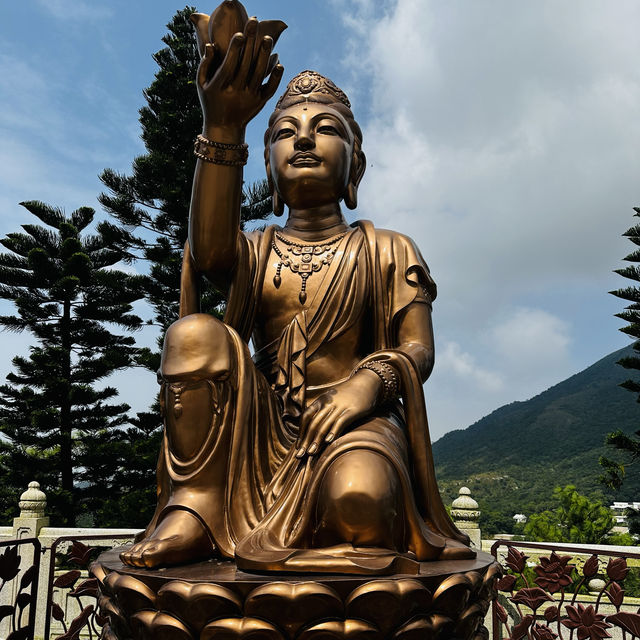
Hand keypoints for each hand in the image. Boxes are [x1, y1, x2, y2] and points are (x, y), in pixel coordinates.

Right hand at [197, 17, 283, 131]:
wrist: (224, 128)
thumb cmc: (211, 101)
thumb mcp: (202, 85)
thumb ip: (205, 65)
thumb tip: (210, 45)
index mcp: (220, 86)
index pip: (229, 65)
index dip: (235, 49)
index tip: (240, 33)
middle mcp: (235, 92)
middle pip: (245, 64)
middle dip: (250, 42)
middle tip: (254, 23)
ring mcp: (249, 98)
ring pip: (259, 74)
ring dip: (264, 55)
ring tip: (267, 37)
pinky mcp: (259, 103)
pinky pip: (270, 88)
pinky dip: (275, 76)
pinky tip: (278, 61)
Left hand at [296, 370, 382, 457]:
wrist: (367, 382)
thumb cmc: (348, 394)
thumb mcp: (332, 399)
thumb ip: (323, 410)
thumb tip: (313, 427)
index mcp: (321, 400)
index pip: (306, 417)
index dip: (301, 432)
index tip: (298, 446)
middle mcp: (328, 403)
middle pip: (313, 423)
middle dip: (306, 440)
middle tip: (300, 455)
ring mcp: (340, 407)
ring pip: (324, 424)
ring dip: (316, 440)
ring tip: (311, 453)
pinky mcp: (351, 410)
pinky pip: (340, 422)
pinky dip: (333, 432)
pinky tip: (328, 442)